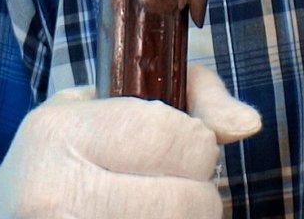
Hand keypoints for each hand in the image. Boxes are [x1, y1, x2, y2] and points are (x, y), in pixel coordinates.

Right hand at [0, 65, 260, 218]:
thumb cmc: (63, 157)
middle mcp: (54, 197)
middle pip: (190, 202)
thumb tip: (249, 124)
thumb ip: (188, 95)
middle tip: (171, 189)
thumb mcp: (104, 104)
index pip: (178, 138)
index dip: (195, 144)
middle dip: (197, 193)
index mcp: (59, 136)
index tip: (174, 149)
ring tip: (156, 209)